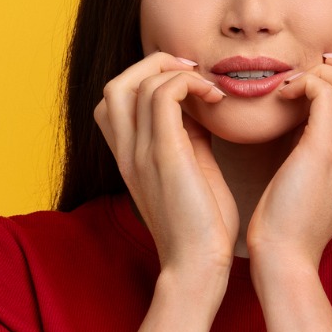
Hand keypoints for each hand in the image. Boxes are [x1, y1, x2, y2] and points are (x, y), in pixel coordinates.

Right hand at [92, 51, 237, 278]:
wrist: (198, 266)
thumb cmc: (202, 227)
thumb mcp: (190, 171)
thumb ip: (187, 138)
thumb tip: (199, 108)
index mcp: (129, 157)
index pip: (115, 101)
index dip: (147, 80)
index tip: (189, 86)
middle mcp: (126, 152)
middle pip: (116, 84)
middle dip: (154, 66)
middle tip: (194, 75)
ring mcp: (140, 153)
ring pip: (133, 82)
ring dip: (174, 71)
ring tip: (207, 86)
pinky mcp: (163, 155)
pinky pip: (164, 95)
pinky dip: (189, 84)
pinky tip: (216, 99)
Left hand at [245, 53, 331, 269]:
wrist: (284, 258)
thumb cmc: (294, 226)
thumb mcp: (328, 191)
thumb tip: (319, 122)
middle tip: (324, 69)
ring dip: (328, 74)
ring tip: (299, 84)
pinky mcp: (323, 152)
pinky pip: (326, 94)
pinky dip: (306, 83)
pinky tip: (285, 96)